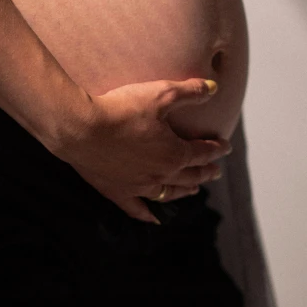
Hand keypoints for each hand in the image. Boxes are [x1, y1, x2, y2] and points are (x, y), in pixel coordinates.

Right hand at [55, 76, 231, 223]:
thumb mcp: (160, 93)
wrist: (81, 128)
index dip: (215, 149)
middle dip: (205, 171)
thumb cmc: (121, 109)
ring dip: (184, 190)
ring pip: (169, 193)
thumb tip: (214, 88)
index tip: (225, 146)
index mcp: (174, 153)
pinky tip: (154, 218)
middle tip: (215, 170)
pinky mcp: (117, 192)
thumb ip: (189, 91)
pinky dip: (148, 214)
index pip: (202, 152)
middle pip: (189, 175)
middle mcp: (161, 175)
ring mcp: (139, 187)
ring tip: (194, 189)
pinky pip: (137, 209)